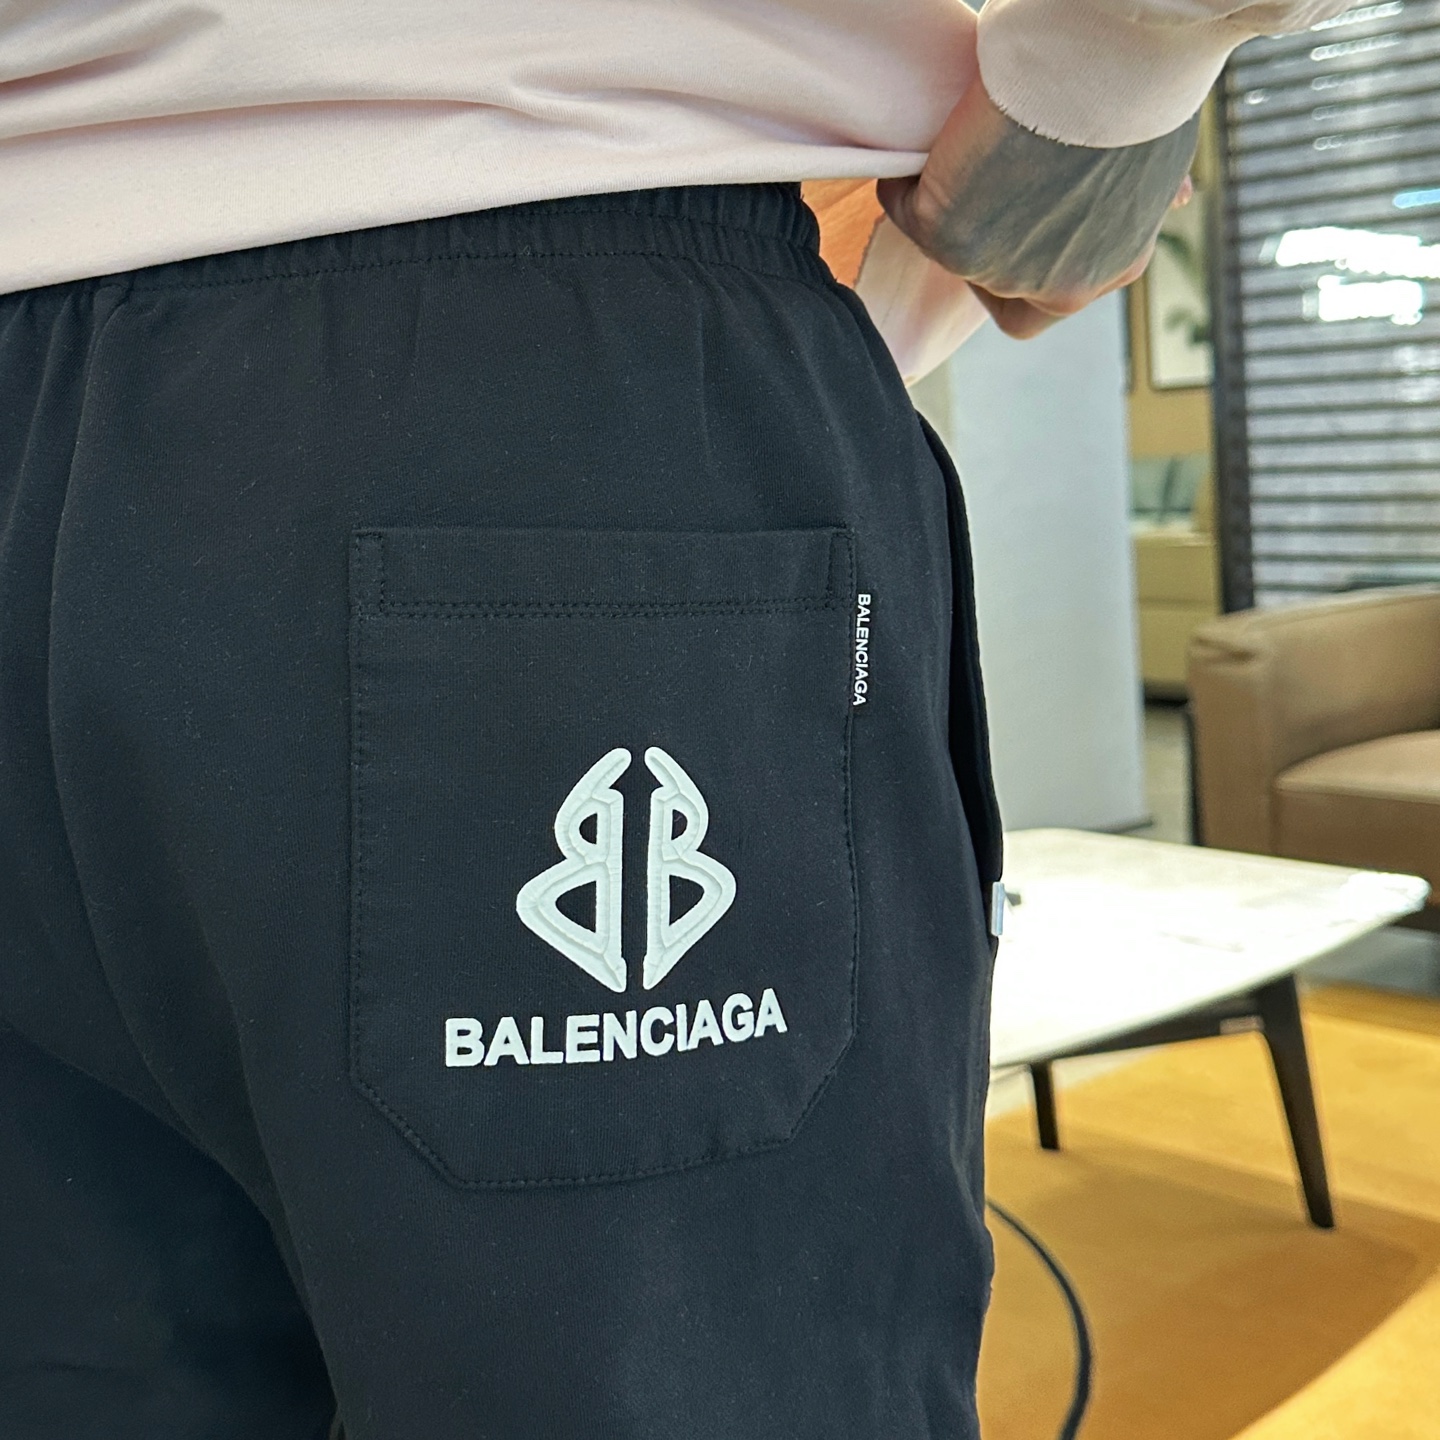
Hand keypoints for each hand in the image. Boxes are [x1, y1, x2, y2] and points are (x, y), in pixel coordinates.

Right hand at [878, 78, 1199, 338]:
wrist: (1109, 51)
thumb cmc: (1143, 81)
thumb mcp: (1162, 158)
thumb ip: (1140, 199)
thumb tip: (1176, 200)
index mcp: (1113, 270)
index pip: (1043, 305)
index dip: (1021, 268)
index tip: (1014, 219)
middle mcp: (1060, 288)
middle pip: (993, 288)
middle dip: (980, 242)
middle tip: (975, 188)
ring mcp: (1001, 267)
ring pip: (948, 249)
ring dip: (943, 204)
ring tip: (951, 148)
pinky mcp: (950, 236)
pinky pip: (907, 210)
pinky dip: (903, 183)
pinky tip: (916, 151)